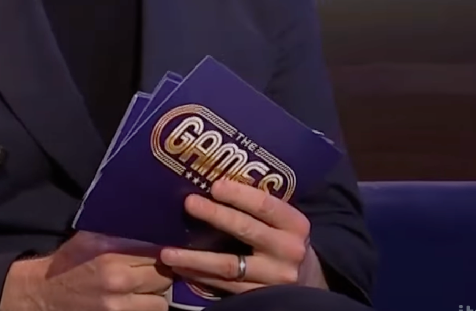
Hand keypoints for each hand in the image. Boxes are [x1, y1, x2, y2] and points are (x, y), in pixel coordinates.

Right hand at [1, 231, 171, 310]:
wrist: (43, 293)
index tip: (158, 255)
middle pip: (163, 277)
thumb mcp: (88, 239)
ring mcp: (118, 304)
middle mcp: (116, 276)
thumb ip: (119, 232)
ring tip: (142, 292)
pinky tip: (134, 303)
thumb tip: (151, 222)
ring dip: (154, 297)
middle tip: (148, 274)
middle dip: (159, 275)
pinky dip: (145, 310)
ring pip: (160, 302)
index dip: (160, 253)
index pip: (156, 250)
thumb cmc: (68, 264)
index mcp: (109, 250)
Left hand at [160, 179, 325, 293]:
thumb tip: (213, 180)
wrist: (308, 281)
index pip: (266, 206)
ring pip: (229, 265)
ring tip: (167, 252)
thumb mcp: (282, 222)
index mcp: (294, 224)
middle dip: (216, 215)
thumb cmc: (283, 239)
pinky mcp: (260, 295)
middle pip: (247, 230)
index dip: (240, 194)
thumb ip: (257, 206)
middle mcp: (288, 250)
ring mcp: (274, 277)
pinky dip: (199, 275)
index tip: (215, 185)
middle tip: (188, 203)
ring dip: (195, 257)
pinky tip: (179, 267)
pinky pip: (224, 285)